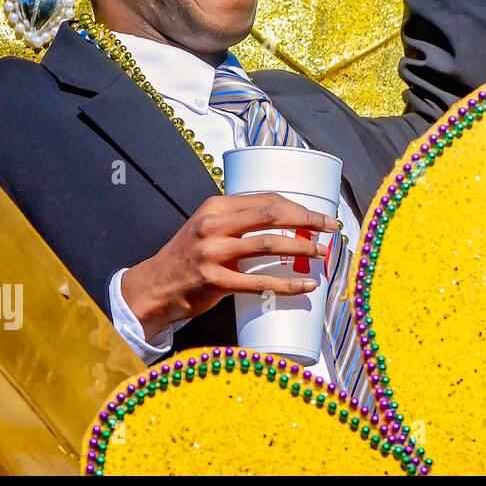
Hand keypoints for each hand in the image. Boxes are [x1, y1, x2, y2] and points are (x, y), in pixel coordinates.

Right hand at [121, 193, 337, 343]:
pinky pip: (260, 282)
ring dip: (302, 248)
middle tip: (331, 229)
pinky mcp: (215, 281)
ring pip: (269, 244)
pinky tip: (306, 286)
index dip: (298, 206)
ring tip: (322, 254)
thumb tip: (286, 220)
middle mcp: (214, 225)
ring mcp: (213, 253)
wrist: (154, 286)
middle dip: (308, 220)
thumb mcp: (209, 227)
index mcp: (216, 206)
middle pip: (272, 214)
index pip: (266, 199)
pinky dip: (287, 284)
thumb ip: (239, 220)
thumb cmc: (189, 257)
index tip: (319, 216)